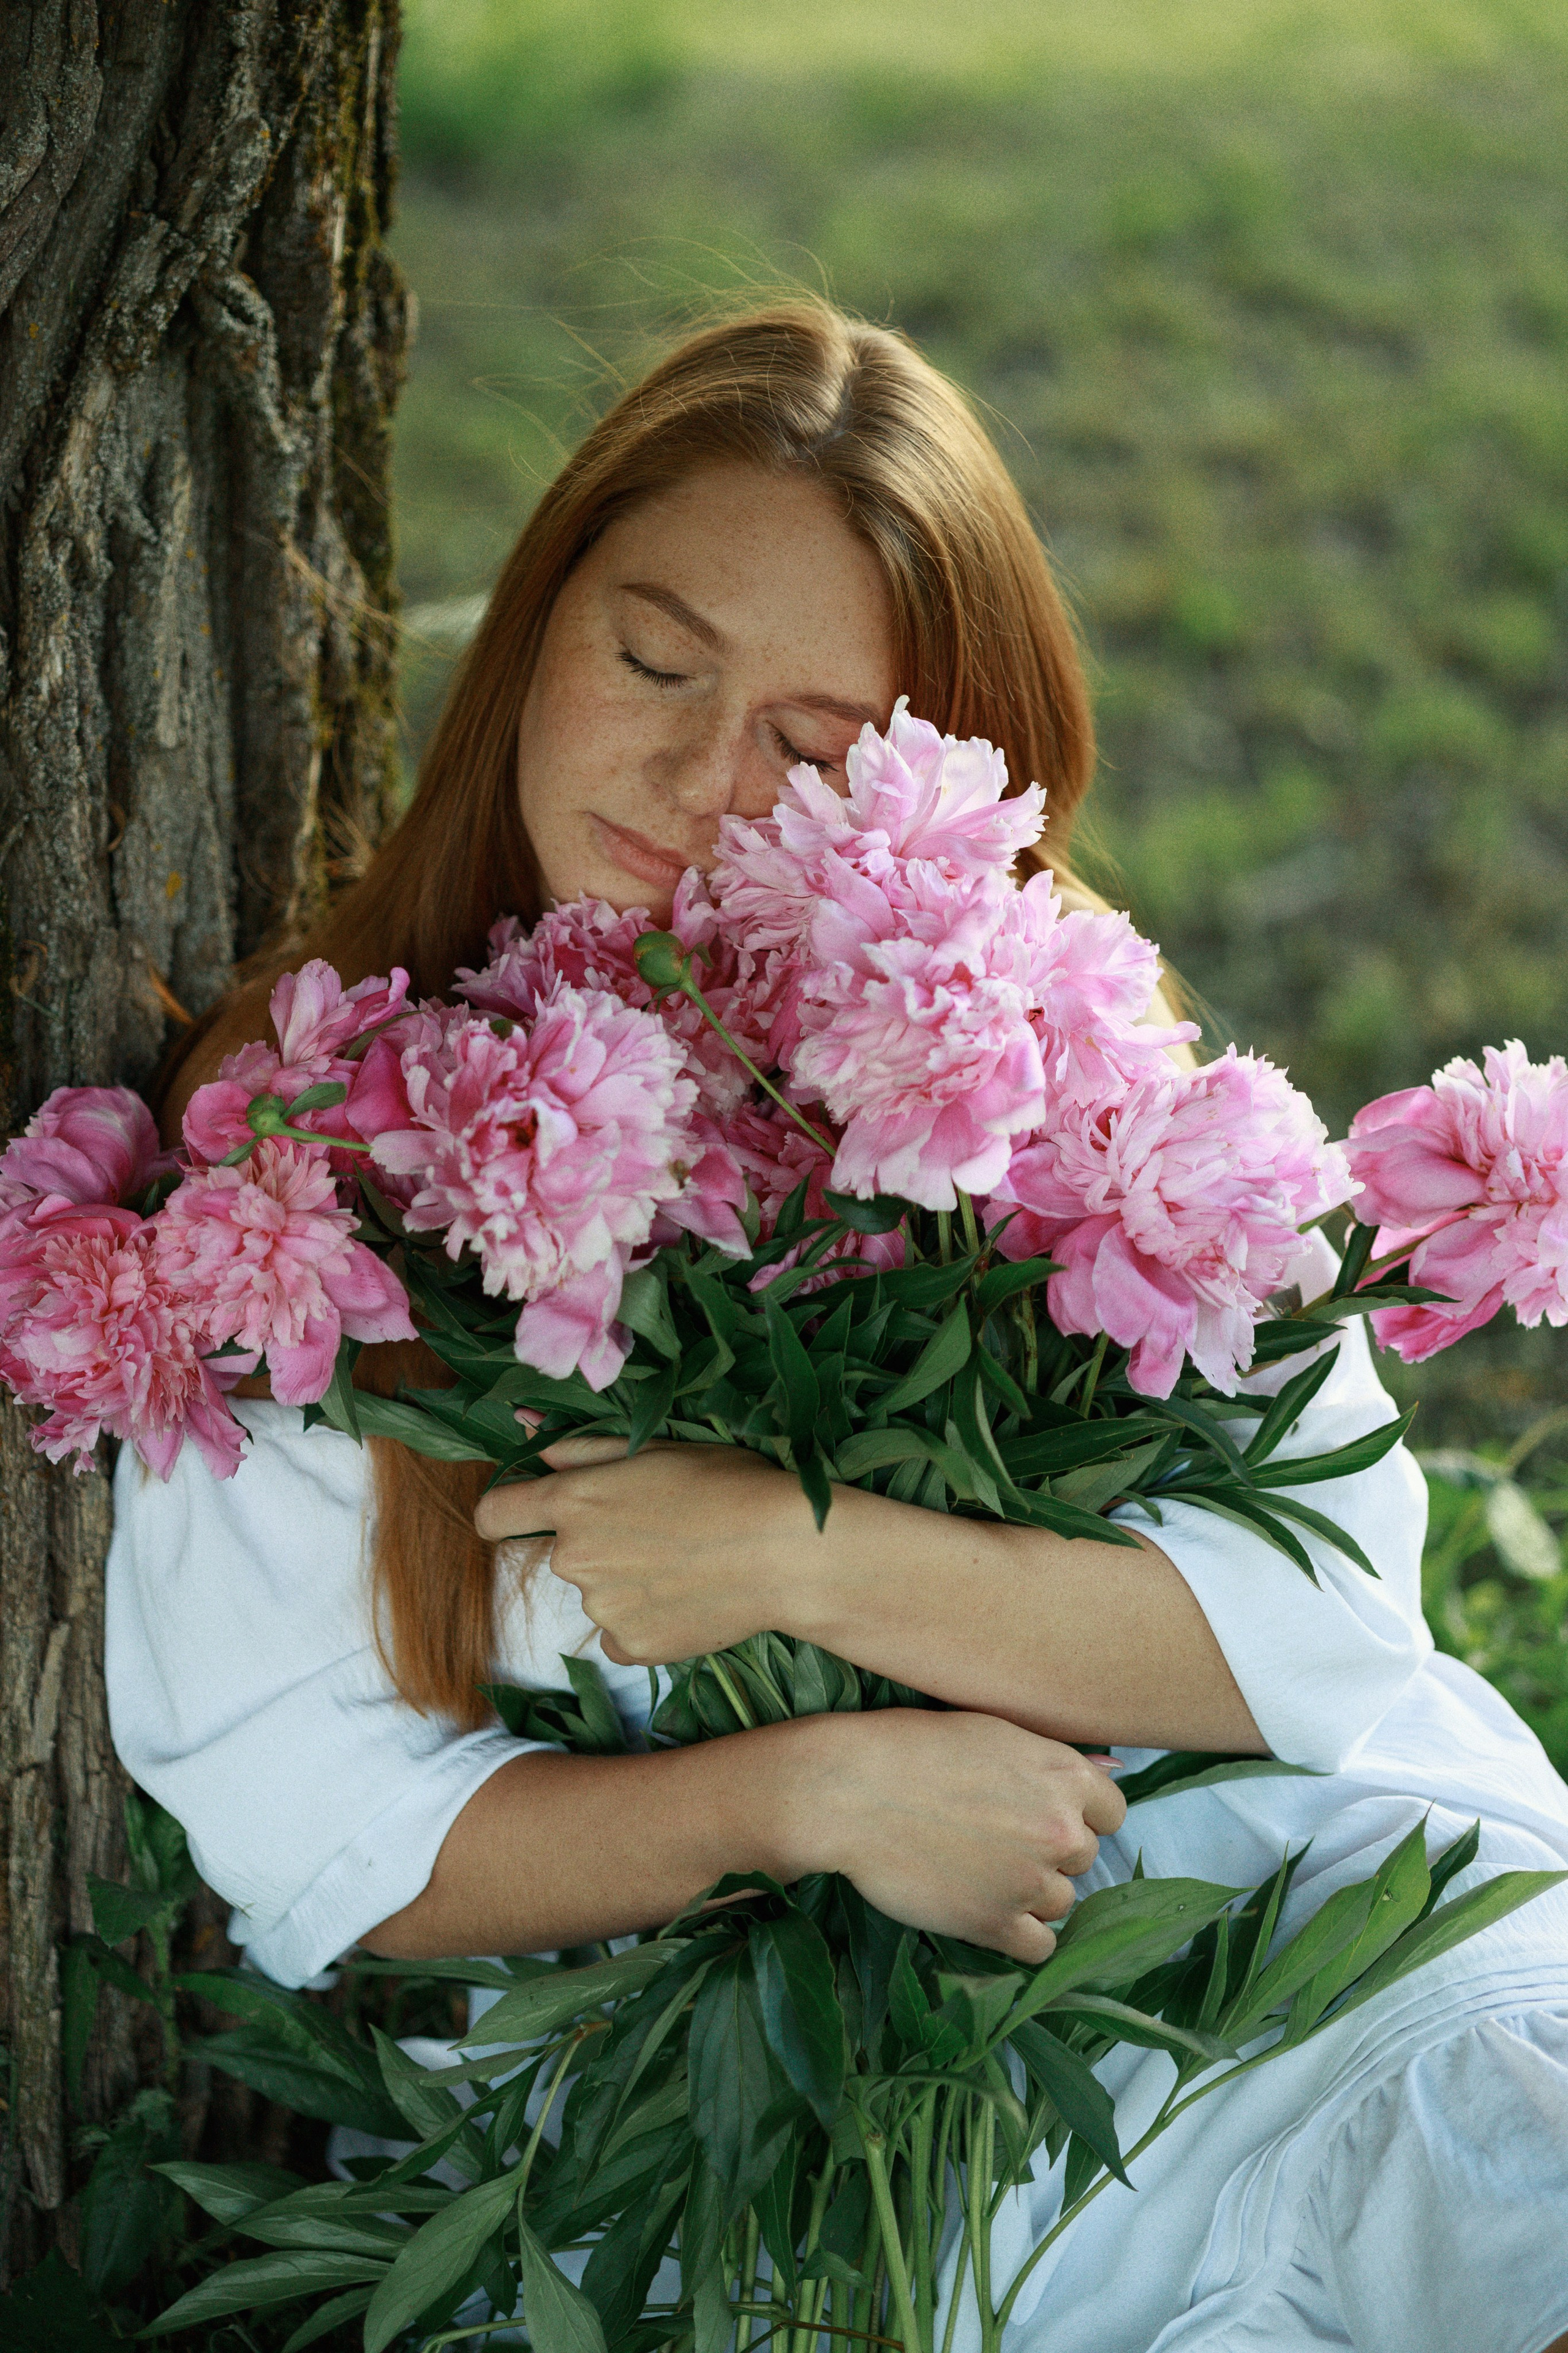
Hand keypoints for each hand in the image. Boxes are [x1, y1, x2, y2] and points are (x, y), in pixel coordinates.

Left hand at [473, 1435, 821, 1663]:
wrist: (786, 1552)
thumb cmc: (730, 1485)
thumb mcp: (658, 1448)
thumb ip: (587, 1452)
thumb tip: (536, 1449)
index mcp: (574, 1500)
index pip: (495, 1514)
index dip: (505, 1514)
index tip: (525, 1516)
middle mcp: (573, 1557)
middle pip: (563, 1553)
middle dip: (599, 1543)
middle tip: (661, 1531)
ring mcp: (600, 1608)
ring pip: (598, 1593)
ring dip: (627, 1583)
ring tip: (687, 1565)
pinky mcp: (631, 1647)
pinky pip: (622, 1634)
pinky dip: (646, 1622)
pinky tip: (688, 1601)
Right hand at [789, 1708, 1126, 1964]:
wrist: (849, 1791)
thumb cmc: (912, 1748)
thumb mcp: (993, 1732)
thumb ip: (1054, 1759)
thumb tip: (1114, 1768)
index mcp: (1064, 1774)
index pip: (1112, 1812)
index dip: (1078, 1814)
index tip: (1041, 1815)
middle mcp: (1060, 1828)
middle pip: (1084, 1857)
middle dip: (1049, 1852)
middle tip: (996, 1839)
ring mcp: (1029, 1880)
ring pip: (1063, 1902)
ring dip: (1032, 1894)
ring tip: (981, 1872)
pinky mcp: (994, 1923)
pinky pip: (1039, 1947)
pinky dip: (1019, 1934)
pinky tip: (988, 1912)